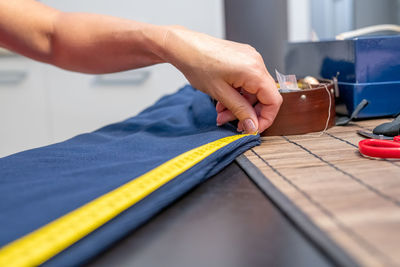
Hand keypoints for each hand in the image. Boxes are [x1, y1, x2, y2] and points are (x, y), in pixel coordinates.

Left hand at [161, 26, 281, 133]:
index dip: (265, 118)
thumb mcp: (220, 93)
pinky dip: (237, 94)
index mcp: (254, 70)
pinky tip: (223, 101)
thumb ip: (240, 111)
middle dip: (248, 113)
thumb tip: (253, 125)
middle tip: (232, 123)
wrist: (183, 46)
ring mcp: (250, 59)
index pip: (274, 100)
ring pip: (253, 91)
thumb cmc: (197, 64)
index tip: (253, 128)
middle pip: (263, 96)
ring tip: (221, 113)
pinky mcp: (242, 59)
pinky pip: (246, 82)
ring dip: (239, 105)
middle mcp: (256, 62)